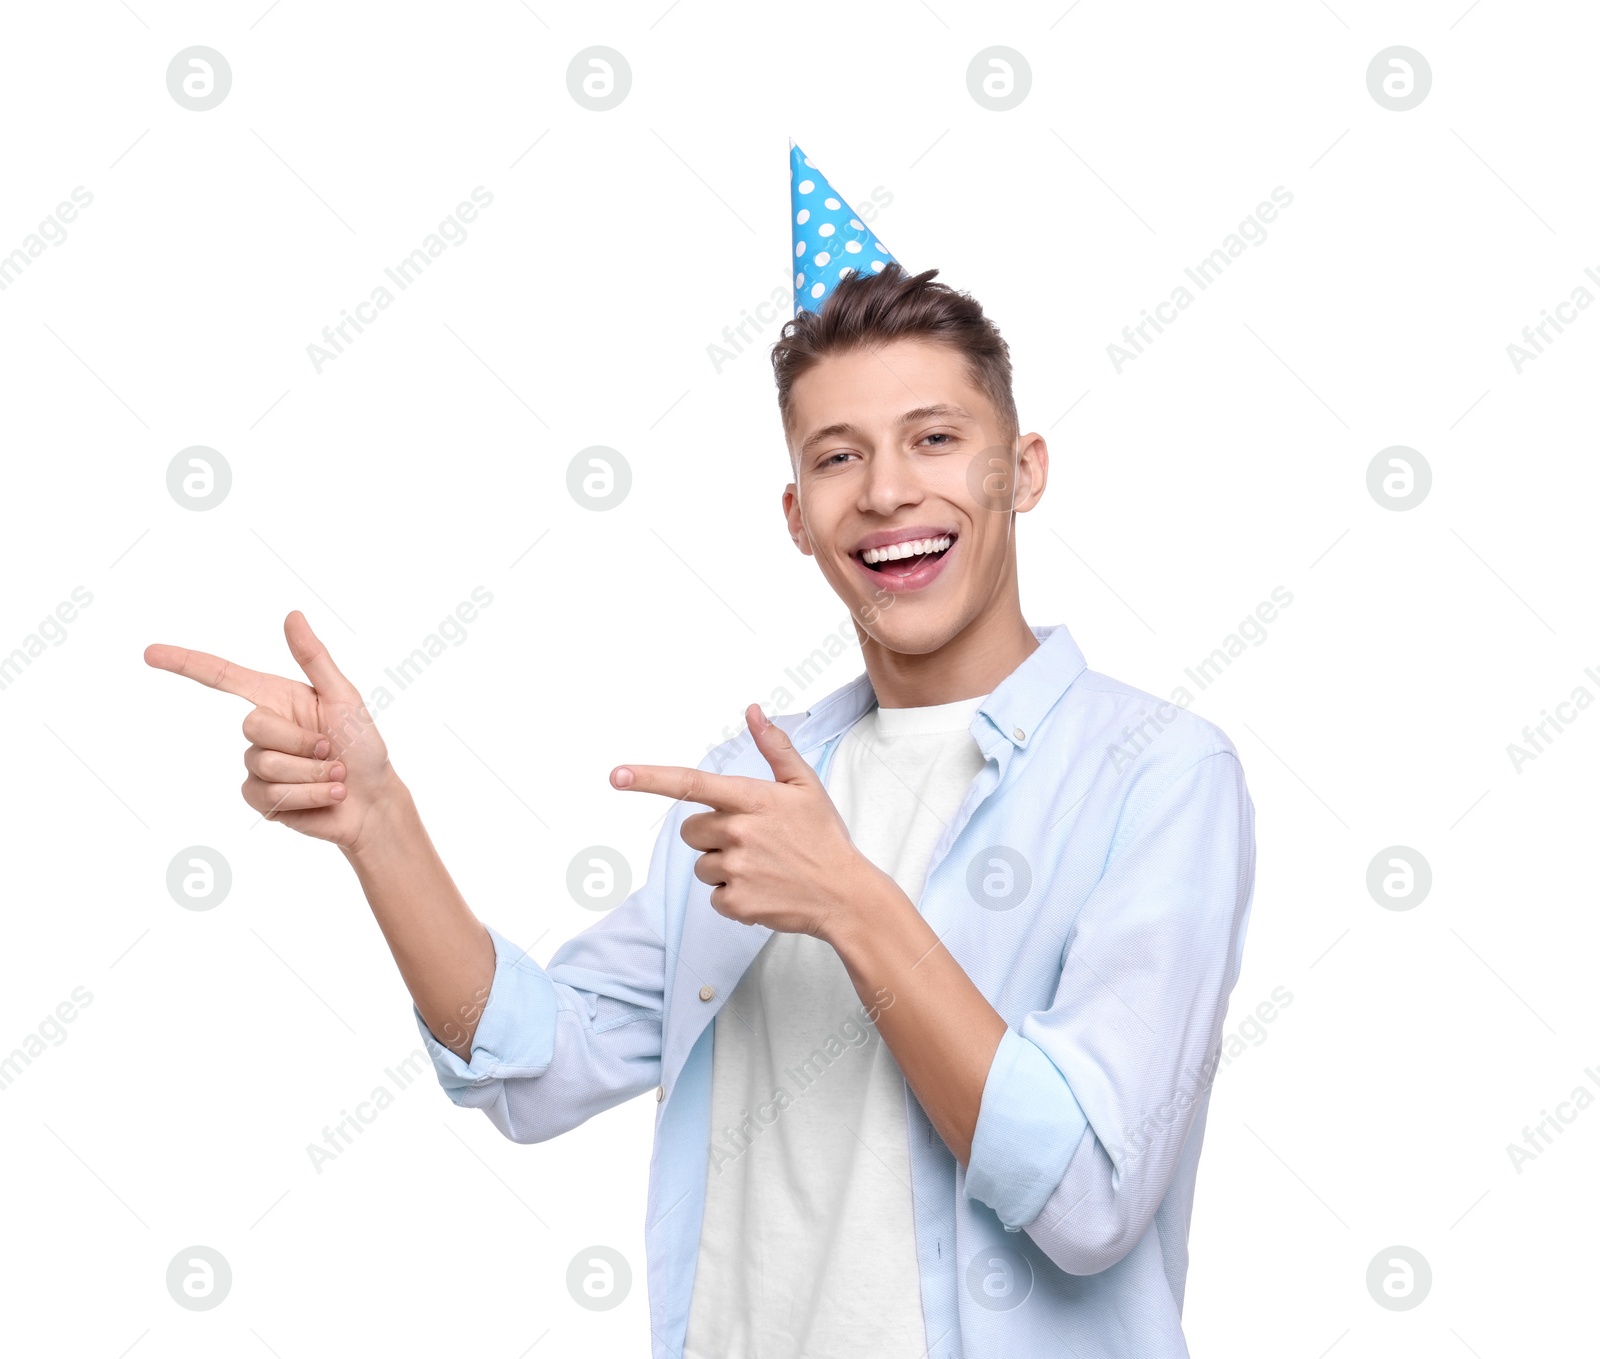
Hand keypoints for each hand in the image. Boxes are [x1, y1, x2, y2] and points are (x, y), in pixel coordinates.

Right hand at [144, 611, 395, 850]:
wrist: (374, 801)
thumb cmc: (364, 746)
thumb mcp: (344, 697)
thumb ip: (315, 658)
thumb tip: (292, 615)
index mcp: (278, 699)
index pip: (223, 677)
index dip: (186, 664)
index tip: (150, 653)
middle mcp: (264, 731)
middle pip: (254, 726)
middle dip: (303, 742)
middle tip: (333, 751)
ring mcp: (258, 767)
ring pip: (266, 764)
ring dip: (312, 772)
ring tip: (336, 776)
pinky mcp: (261, 800)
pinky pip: (270, 796)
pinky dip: (309, 796)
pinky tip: (327, 797)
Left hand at [611, 703, 892, 939]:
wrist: (845, 894)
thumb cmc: (823, 837)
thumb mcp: (805, 786)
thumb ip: (774, 747)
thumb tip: (752, 711)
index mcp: (751, 799)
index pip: (691, 784)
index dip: (650, 779)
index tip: (616, 776)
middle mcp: (739, 832)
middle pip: (690, 830)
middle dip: (711, 835)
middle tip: (751, 841)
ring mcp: (736, 870)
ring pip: (701, 865)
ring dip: (723, 867)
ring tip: (762, 868)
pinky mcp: (736, 903)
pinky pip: (713, 896)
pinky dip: (732, 896)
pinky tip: (762, 889)